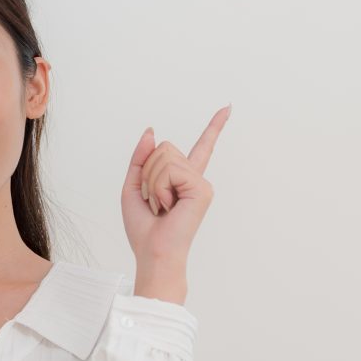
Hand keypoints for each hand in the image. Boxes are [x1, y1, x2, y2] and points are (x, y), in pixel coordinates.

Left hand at [121, 105, 229, 281]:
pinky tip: (167, 207)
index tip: (228, 108)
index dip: (214, 126)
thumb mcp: (133, 186)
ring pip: (163, 157)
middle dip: (147, 172)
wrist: (153, 253)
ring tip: (160, 206)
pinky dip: (159, 188)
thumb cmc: (144, 228)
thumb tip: (151, 131)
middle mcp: (196, 178)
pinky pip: (169, 170)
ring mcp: (201, 182)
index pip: (201, 147)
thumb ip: (141, 158)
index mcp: (184, 178)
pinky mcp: (202, 188)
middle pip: (163, 148)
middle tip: (154, 201)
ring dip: (151, 182)